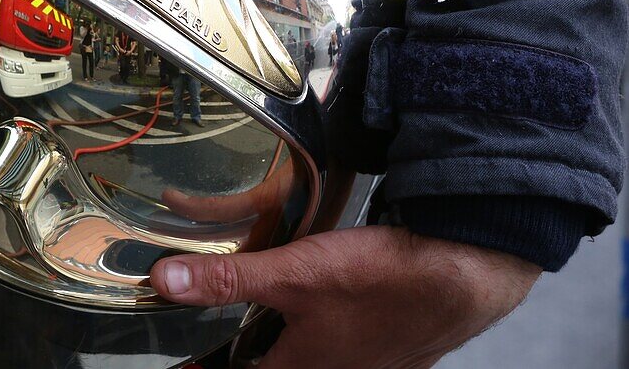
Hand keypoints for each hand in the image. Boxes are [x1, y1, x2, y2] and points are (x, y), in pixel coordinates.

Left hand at [150, 226, 539, 368]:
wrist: (468, 274)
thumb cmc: (384, 280)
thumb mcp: (292, 274)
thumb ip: (228, 280)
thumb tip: (165, 281)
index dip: (212, 366)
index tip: (189, 365)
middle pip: (280, 366)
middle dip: (257, 351)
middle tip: (232, 338)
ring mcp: (372, 365)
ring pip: (317, 357)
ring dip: (293, 342)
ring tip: (274, 321)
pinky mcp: (398, 348)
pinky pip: (353, 348)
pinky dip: (331, 332)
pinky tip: (336, 312)